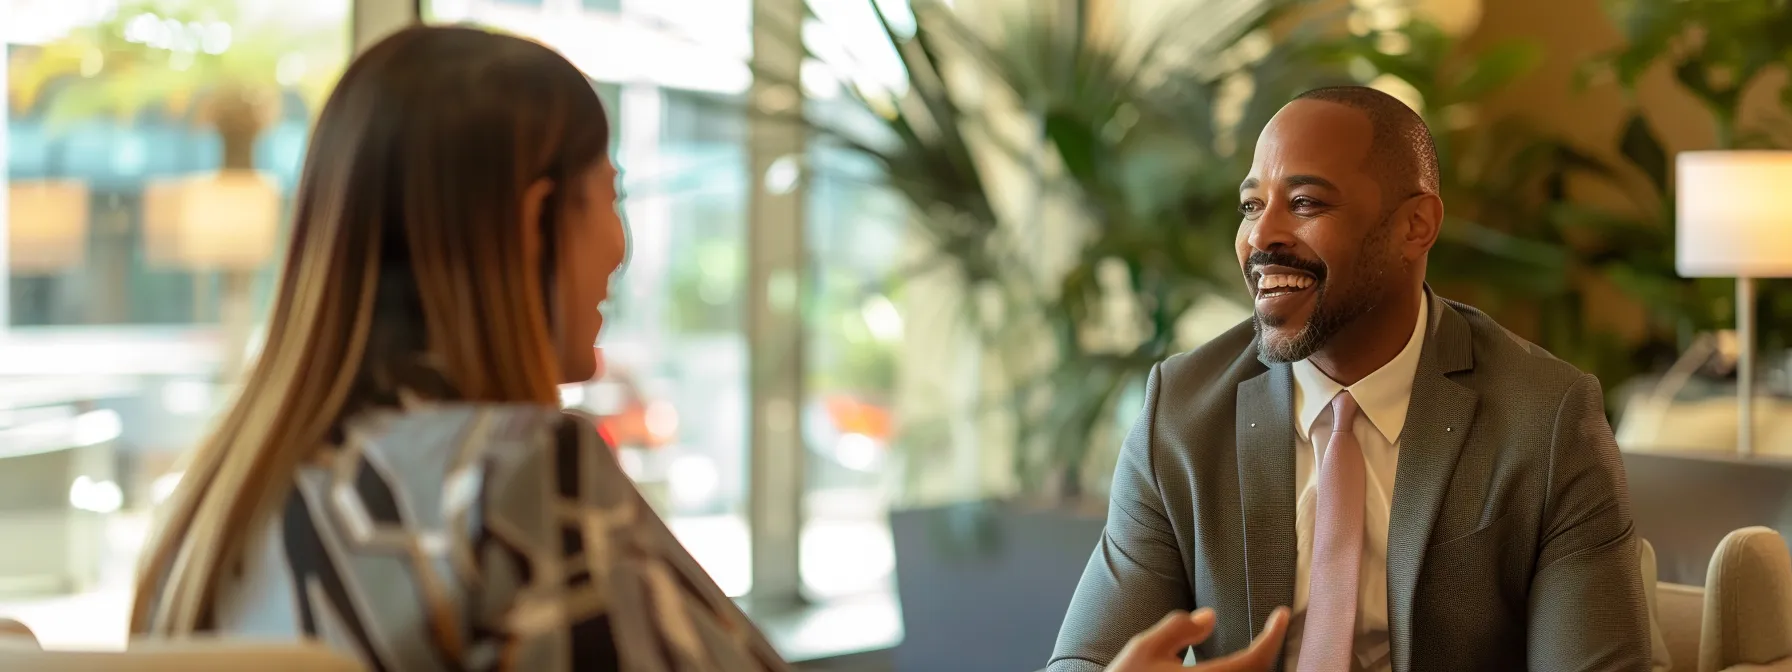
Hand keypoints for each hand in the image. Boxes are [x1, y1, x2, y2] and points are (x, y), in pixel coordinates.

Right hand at [1106, 606, 1289, 671]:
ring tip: (1259, 649)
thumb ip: (1178, 628)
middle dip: (1269, 652)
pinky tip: (1239, 667)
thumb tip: (1211, 616)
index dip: (1274, 635)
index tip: (1282, 614)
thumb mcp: (1143, 649)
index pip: (1256, 659)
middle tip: (1273, 630)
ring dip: (1258, 668)